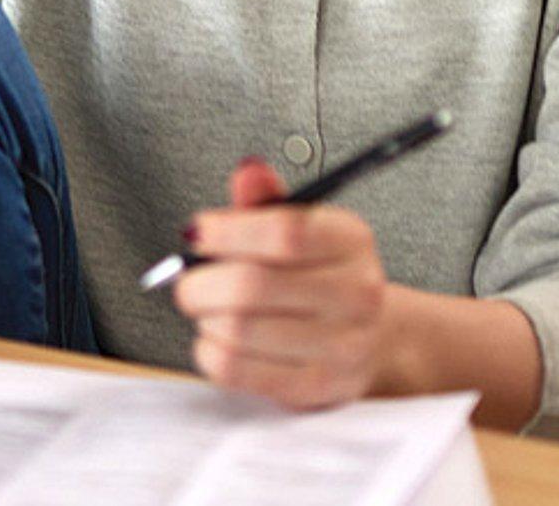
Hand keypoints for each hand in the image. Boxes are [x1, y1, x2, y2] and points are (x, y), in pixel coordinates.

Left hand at [171, 156, 390, 408]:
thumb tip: (248, 172)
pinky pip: (239, 371)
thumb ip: (267, 201)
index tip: (197, 232)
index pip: (285, 232)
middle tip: (187, 279)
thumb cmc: (322, 275)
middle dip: (201, 282)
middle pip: (253, 286)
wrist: (372, 337)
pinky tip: (215, 338)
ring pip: (240, 331)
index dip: (229, 231)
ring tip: (207, 309)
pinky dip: (209, 352)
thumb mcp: (302, 225)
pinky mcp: (317, 387)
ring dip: (205, 318)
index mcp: (350, 240)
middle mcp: (356, 292)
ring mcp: (341, 345)